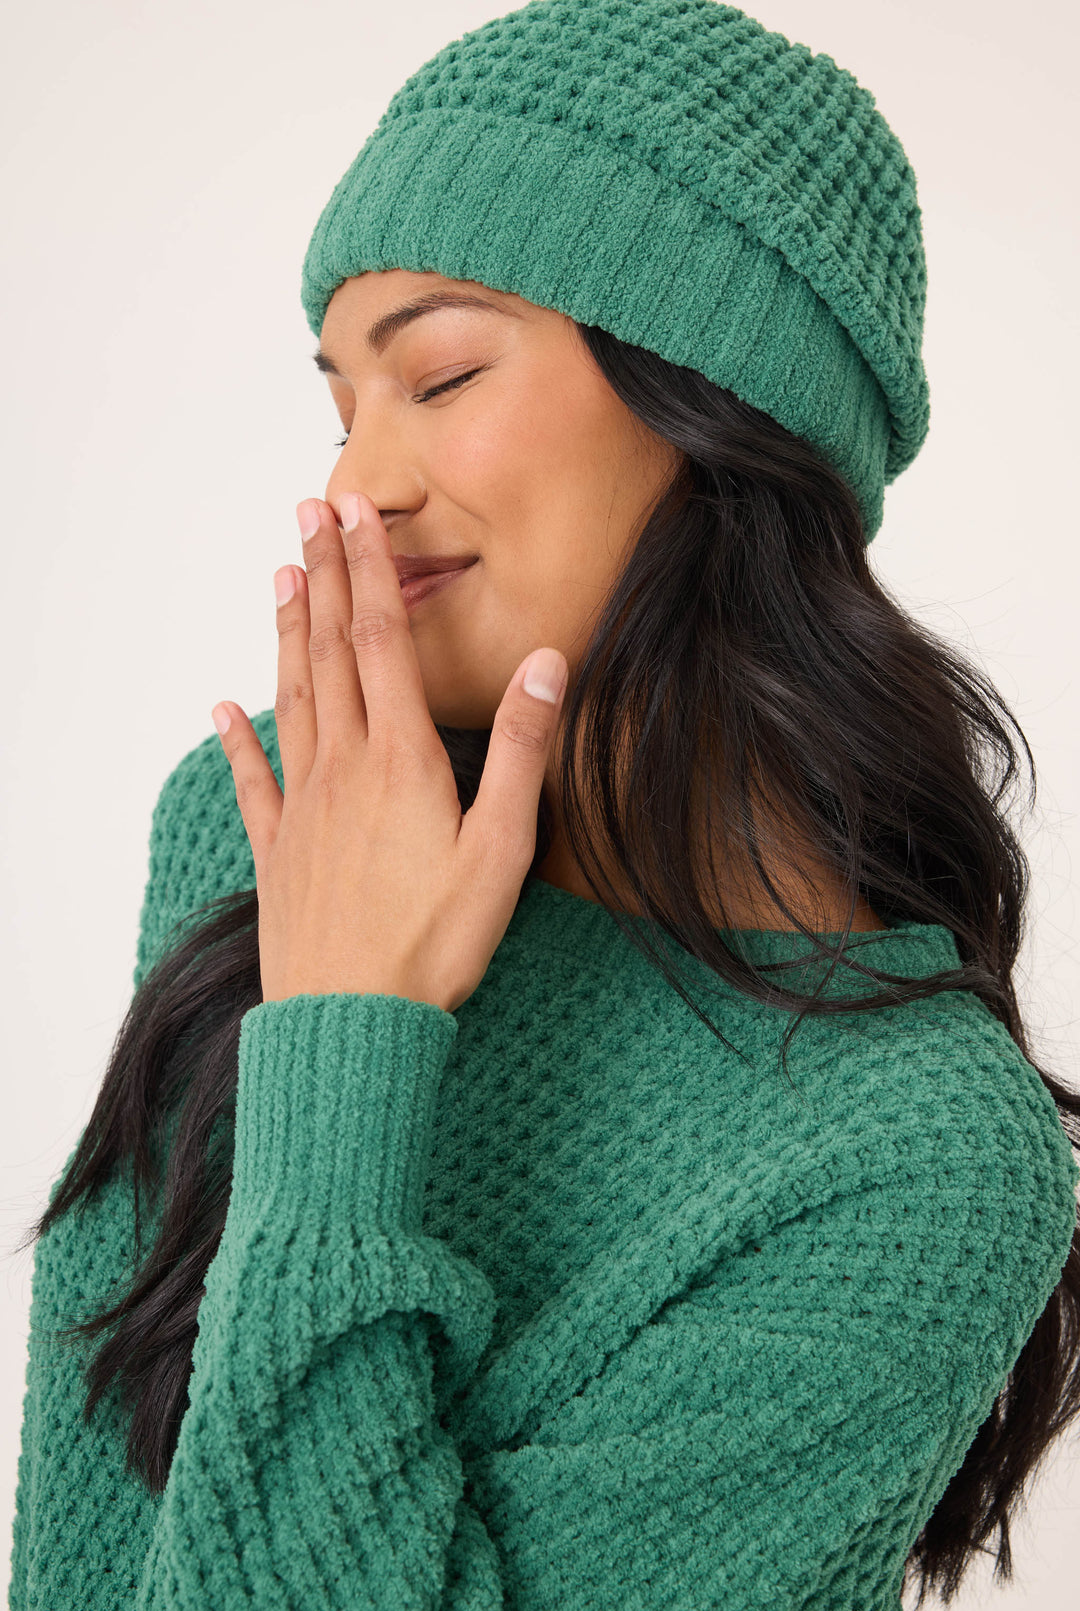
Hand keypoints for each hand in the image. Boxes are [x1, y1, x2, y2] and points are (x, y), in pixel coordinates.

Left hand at [211, 490, 567, 1012]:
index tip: (357, 513)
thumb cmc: (436, 942)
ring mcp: (302, 808)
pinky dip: (235, 738)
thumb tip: (545, 663)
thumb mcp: (501, 848)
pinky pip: (252, 780)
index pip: (381, 643)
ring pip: (290, 700)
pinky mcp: (279, 852)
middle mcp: (343, 768)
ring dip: (284, 635)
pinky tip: (222, 710)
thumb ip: (520, 751)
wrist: (351, 1020)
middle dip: (321, 577)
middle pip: (328, 654)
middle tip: (307, 513)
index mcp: (400, 760)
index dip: (370, 573)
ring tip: (279, 579)